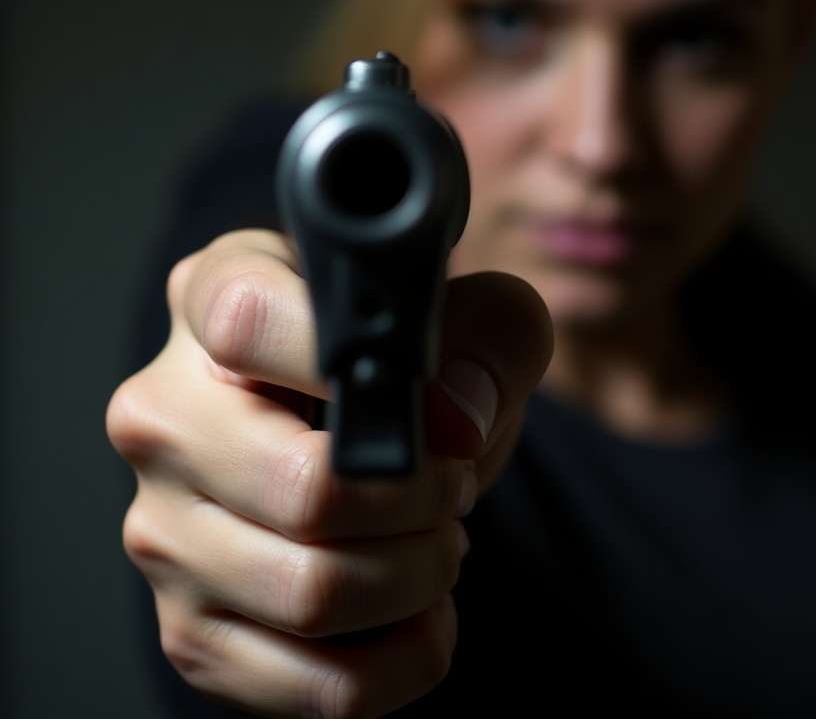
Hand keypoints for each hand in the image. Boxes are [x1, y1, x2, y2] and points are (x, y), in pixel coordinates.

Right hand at [106, 229, 551, 717]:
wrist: (361, 431)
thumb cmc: (408, 362)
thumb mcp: (474, 313)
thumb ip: (488, 334)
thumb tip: (454, 420)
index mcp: (215, 299)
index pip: (248, 323)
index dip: (358, 373)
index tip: (436, 410)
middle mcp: (166, 412)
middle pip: (302, 489)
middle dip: (421, 502)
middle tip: (450, 484)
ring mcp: (163, 528)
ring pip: (313, 594)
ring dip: (419, 576)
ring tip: (438, 537)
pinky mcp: (192, 629)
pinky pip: (315, 687)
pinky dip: (403, 658)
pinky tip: (418, 608)